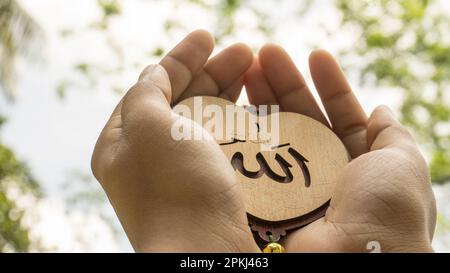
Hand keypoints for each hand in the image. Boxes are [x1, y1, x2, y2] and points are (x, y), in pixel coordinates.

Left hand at [91, 30, 258, 251]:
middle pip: (183, 102)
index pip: (151, 88)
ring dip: (231, 94)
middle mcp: (150, 160)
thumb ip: (147, 89)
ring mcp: (184, 176)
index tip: (208, 36)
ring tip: (257, 70)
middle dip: (213, 73)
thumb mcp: (148, 124)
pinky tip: (257, 110)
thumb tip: (155, 71)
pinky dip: (240, 123)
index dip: (179, 58)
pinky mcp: (213, 190)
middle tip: (245, 51)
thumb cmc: (173, 187)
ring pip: (208, 123)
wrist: (205, 253)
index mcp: (123, 143)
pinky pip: (225, 146)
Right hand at [244, 45, 435, 251]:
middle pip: (302, 120)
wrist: (354, 262)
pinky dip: (244, 136)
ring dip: (262, 100)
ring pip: (274, 136)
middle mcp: (324, 174)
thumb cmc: (387, 211)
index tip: (314, 55)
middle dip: (285, 84)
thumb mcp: (404, 163)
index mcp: (358, 164)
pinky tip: (235, 108)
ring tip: (248, 68)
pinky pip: (254, 162)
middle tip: (264, 54)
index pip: (342, 115)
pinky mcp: (268, 200)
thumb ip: (392, 135)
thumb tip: (381, 109)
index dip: (330, 84)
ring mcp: (293, 187)